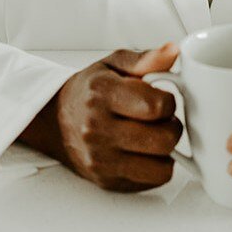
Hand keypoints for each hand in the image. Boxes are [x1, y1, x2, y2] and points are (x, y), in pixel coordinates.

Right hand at [47, 42, 183, 192]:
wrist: (57, 119)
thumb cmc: (92, 90)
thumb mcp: (115, 64)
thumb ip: (147, 59)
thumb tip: (173, 51)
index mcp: (102, 94)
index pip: (157, 107)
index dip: (169, 102)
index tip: (161, 99)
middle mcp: (97, 129)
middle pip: (164, 139)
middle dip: (172, 127)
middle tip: (160, 120)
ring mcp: (100, 159)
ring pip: (162, 166)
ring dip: (166, 151)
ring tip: (153, 135)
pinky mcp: (107, 180)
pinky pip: (152, 181)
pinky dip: (156, 167)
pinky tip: (144, 152)